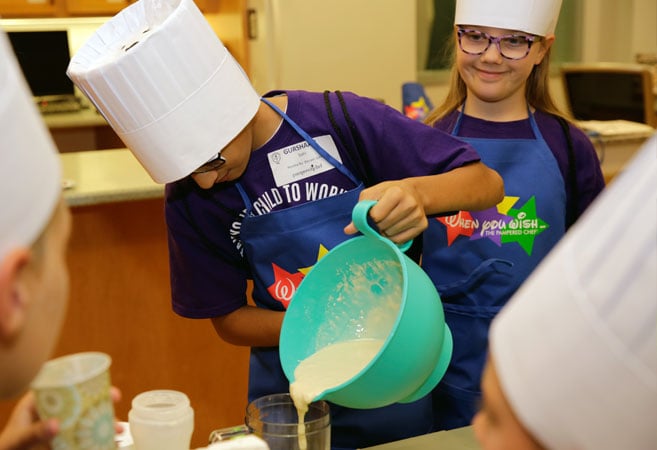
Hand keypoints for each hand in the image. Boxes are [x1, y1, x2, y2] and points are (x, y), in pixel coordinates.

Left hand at [0, 387, 122, 449]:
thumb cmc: (6, 449)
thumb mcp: (18, 440)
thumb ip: (34, 432)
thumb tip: (56, 424)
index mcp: (38, 403)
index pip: (64, 385)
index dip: (87, 383)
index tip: (106, 387)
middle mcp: (52, 413)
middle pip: (82, 402)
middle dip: (102, 403)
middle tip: (117, 402)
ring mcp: (59, 428)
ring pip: (86, 421)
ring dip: (104, 423)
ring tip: (118, 430)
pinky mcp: (63, 443)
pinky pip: (83, 439)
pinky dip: (98, 440)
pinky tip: (112, 443)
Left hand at [344, 181, 427, 242]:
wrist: (413, 192)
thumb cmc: (388, 192)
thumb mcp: (372, 194)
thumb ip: (359, 211)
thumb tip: (348, 230)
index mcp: (396, 192)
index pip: (375, 216)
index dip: (371, 217)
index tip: (373, 212)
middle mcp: (409, 203)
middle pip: (383, 226)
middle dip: (377, 225)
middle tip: (381, 218)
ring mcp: (417, 215)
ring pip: (391, 235)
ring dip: (385, 232)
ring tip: (389, 222)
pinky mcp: (422, 225)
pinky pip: (401, 240)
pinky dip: (394, 238)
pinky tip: (395, 228)